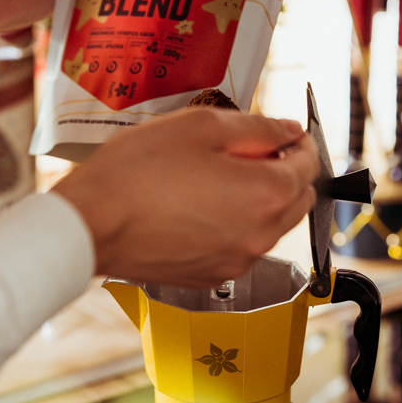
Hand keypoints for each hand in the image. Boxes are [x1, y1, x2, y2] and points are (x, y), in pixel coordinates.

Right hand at [53, 109, 319, 287]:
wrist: (92, 224)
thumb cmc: (137, 172)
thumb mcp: (201, 127)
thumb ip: (256, 127)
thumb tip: (288, 130)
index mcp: (266, 194)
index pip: (308, 164)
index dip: (298, 142)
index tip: (283, 132)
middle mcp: (261, 235)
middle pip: (297, 199)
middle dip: (285, 172)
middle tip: (249, 151)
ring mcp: (237, 261)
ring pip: (270, 225)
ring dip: (259, 200)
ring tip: (216, 177)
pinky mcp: (212, 275)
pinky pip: (240, 246)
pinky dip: (233, 225)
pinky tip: (199, 206)